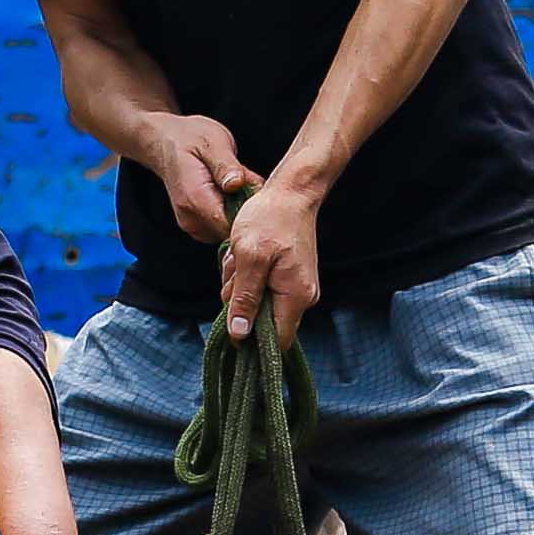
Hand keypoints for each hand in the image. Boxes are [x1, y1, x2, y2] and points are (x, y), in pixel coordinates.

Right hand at [136, 113, 254, 244]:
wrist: (165, 141)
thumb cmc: (189, 138)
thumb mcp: (212, 142)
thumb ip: (225, 165)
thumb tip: (237, 184)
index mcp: (195, 199)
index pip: (230, 226)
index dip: (251, 214)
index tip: (258, 192)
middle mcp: (191, 219)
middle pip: (233, 231)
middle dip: (248, 211)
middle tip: (249, 181)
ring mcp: (193, 225)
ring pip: (230, 231)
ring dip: (241, 210)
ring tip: (237, 183)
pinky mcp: (198, 226)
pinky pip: (223, 227)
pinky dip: (232, 212)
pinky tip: (231, 192)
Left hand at [218, 172, 327, 348]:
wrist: (291, 192)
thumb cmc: (270, 219)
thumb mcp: (249, 257)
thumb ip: (244, 298)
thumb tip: (240, 335)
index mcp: (295, 296)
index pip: (277, 341)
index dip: (252, 342)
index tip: (230, 326)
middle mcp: (302, 297)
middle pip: (264, 322)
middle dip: (241, 302)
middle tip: (235, 272)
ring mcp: (297, 287)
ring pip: (259, 303)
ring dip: (241, 285)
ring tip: (239, 257)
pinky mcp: (290, 277)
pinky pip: (262, 288)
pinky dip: (248, 275)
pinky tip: (244, 256)